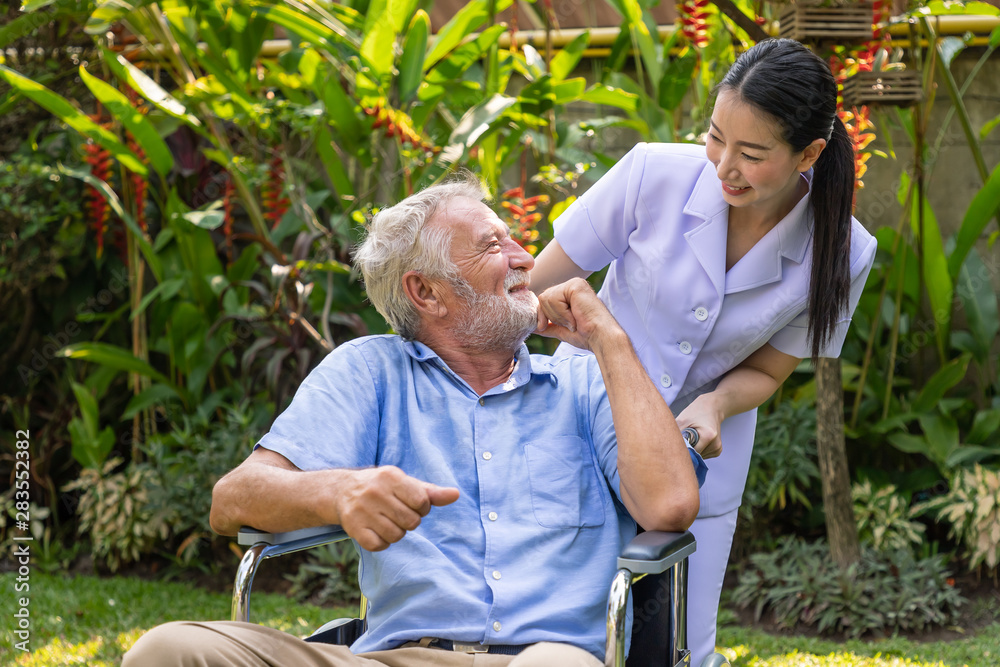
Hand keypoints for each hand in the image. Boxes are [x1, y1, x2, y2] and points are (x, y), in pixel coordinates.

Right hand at [333, 466, 459, 550]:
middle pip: (411, 521)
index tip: (412, 504)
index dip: (422, 507)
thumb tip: (456, 495)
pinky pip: (380, 546)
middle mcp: (375, 492)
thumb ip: (431, 492)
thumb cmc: (383, 487)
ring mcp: (362, 510)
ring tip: (387, 521)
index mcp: (391, 477)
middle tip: (398, 513)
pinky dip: (382, 542)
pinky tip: (376, 531)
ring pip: (397, 536)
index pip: (422, 501)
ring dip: (397, 532)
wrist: (343, 490)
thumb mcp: (405, 483)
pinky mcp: (353, 528)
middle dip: (410, 521)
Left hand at [534, 278, 622, 351]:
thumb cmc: (586, 335)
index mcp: (568, 294)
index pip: (544, 300)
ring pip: (546, 298)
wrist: (601, 337)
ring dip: (558, 316)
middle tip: (569, 324)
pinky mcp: (575, 285)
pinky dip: (562, 313)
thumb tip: (533, 328)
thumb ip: (549, 326)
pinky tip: (576, 317)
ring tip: (574, 321)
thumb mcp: (562, 330)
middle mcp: (571, 286)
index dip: (541, 316)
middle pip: (543, 298)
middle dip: (550, 316)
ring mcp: (574, 284)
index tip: (544, 327)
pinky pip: (554, 298)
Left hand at [676, 395, 723, 459]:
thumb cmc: (695, 412)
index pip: (692, 453)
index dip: (681, 451)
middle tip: (681, 441)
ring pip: (699, 457)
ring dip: (692, 450)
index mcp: (708, 435)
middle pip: (695, 456)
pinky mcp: (717, 450)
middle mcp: (715, 444)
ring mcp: (717, 448)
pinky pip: (703, 455)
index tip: (675, 447)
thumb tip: (669, 449)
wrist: (712, 408)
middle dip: (686, 451)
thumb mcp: (682, 421)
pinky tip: (697, 440)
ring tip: (691, 437)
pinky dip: (698, 450)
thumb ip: (676, 436)